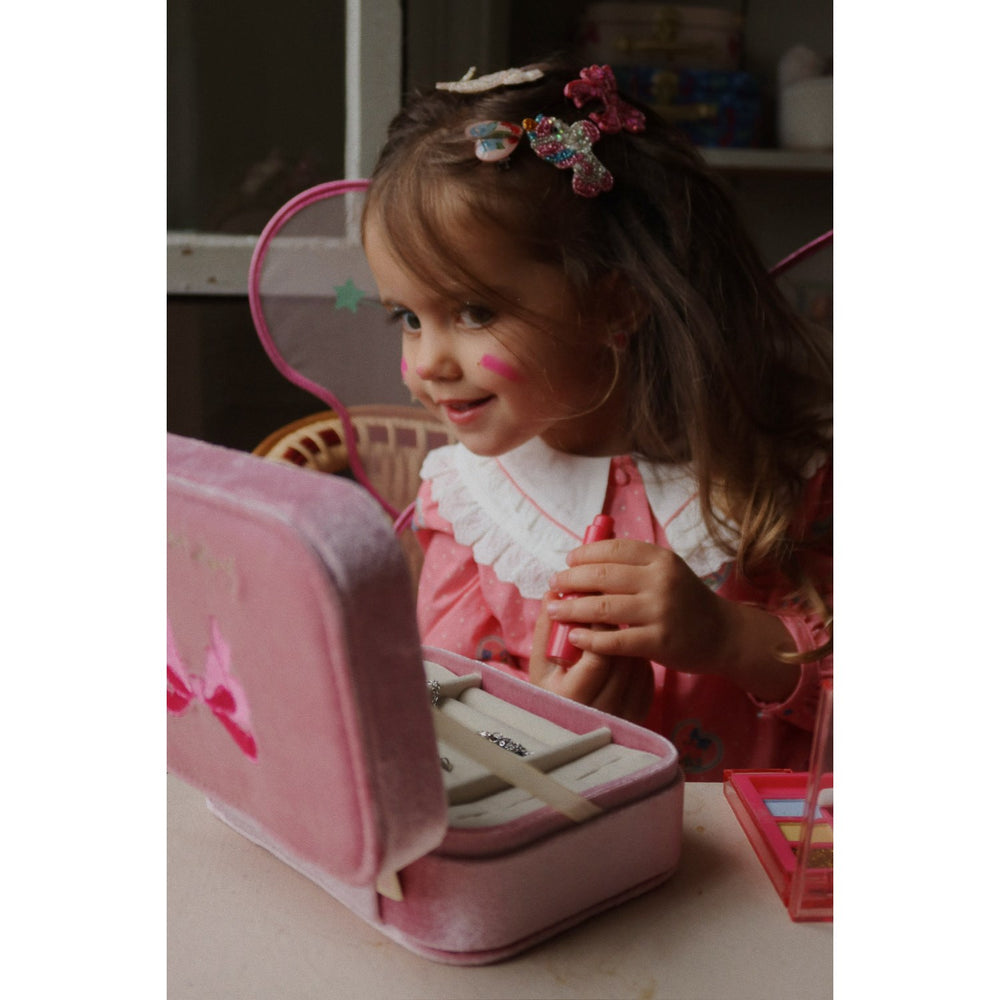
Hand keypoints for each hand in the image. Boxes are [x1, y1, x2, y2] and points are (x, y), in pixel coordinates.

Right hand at [529, 596, 652, 723]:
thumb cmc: (548, 687)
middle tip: (611, 611)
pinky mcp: (637, 716)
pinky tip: (625, 650)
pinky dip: (637, 659)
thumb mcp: (539, 661)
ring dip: (629, 643)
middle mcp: (598, 712)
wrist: (561, 725)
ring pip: (637, 668)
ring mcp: (621, 717)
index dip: (599, 629)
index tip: (596, 606)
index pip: (598, 658)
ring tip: (616, 628)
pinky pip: (646, 679)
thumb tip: (553, 594)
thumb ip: (546, 628)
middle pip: (622, 662)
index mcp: (570, 697)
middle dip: (617, 631)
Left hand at [545, 538, 799, 701]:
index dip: (585, 554)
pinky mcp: (658, 641)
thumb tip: (586, 559)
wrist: (723, 634)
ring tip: (554, 611)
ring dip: (571, 608)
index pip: (613, 549)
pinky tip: (574, 636)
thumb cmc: (686, 601)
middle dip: (570, 580)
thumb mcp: (667, 571)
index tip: (568, 561)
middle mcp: (661, 580)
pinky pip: (614, 640)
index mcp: (660, 558)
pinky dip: (589, 638)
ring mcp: (660, 611)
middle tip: (554, 585)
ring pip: (602, 607)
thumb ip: (634, 564)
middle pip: (602, 576)